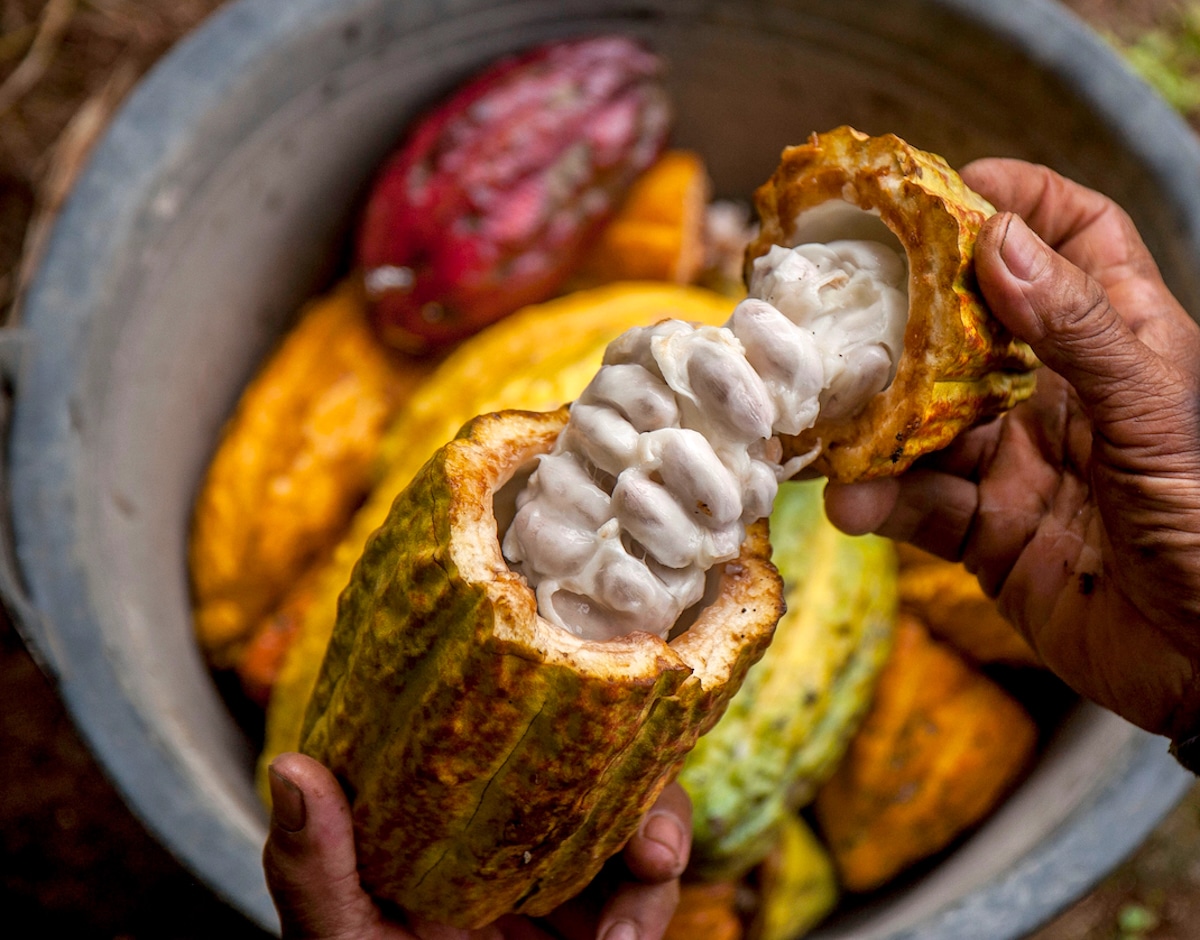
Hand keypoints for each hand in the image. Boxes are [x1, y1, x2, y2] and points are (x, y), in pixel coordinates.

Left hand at [262, 752, 691, 939]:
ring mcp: (563, 885)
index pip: (526, 742)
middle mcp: (521, 837)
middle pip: (610, 781)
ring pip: (644, 842)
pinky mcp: (594, 925)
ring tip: (626, 939)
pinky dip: (647, 914)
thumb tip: (293, 765)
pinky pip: (641, 903)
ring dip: (654, 876)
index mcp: (461, 815)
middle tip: (655, 853)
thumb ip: (312, 867)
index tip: (596, 743)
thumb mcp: (337, 933)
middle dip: (650, 807)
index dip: (568, 731)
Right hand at [824, 158, 1199, 739]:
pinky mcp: (988, 530)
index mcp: (1121, 344)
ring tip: (827, 426)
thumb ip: (1078, 329)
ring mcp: (1019, 461)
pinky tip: (856, 502)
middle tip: (841, 305)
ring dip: (875, 424)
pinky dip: (881, 501)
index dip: (1020, 202)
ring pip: (928, 420)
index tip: (948, 188)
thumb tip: (998, 239)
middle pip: (971, 326)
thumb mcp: (1156, 414)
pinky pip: (920, 503)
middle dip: (907, 314)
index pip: (1076, 240)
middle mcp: (1061, 393)